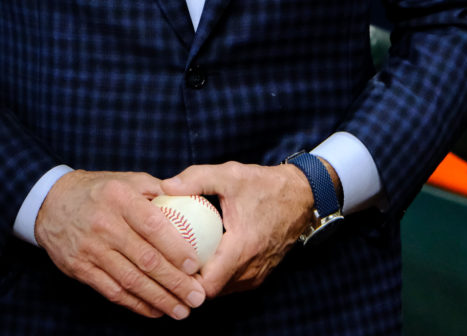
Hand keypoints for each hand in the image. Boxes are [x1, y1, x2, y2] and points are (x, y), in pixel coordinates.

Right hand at [35, 170, 206, 319]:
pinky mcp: (81, 269)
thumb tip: (190, 201)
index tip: (195, 265)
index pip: (152, 225)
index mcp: (120, 198)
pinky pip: (113, 292)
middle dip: (175, 282)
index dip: (175, 247)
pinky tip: (156, 310)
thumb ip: (156, 189)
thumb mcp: (126, 179)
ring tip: (182, 310)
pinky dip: (137, 305)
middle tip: (197, 297)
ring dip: (160, 299)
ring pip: (131, 281)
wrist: (52, 203)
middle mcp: (105, 224)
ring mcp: (91, 249)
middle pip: (145, 259)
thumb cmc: (99, 190)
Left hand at [161, 161, 314, 297]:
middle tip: (168, 261)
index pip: (207, 285)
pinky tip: (203, 257)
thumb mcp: (229, 175)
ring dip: (203, 280)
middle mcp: (251, 269)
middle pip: (211, 291)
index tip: (167, 262)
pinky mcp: (260, 274)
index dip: (184, 279)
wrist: (300, 196)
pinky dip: (217, 276)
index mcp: (242, 248)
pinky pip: (232, 283)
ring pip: (222, 290)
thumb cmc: (264, 185)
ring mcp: (257, 275)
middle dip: (188, 281)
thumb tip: (166, 186)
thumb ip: (196, 179)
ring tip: (181, 260)